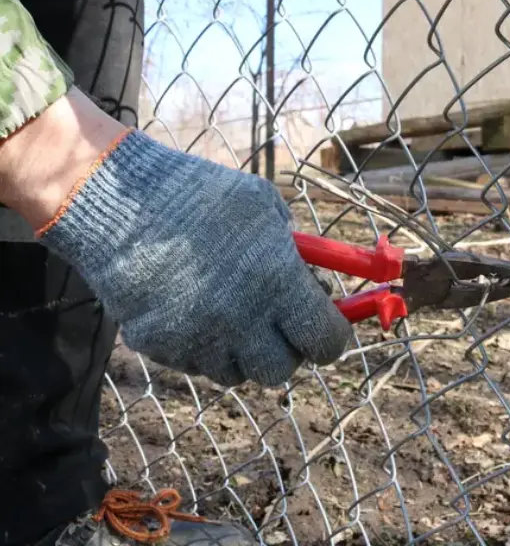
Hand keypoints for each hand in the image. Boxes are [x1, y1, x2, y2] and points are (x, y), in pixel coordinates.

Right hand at [36, 129, 352, 386]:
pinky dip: (204, 347)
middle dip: (287, 350)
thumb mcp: (264, 208)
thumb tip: (319, 286)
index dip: (331, 337)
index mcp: (276, 285)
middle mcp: (240, 322)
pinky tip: (195, 310)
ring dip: (244, 351)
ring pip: (238, 373)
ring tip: (233, 311)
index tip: (328, 326)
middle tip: (281, 325)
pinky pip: (196, 364)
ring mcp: (197, 340)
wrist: (119, 203)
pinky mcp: (160, 347)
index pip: (325, 341)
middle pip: (282, 370)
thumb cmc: (200, 196)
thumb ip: (298, 253)